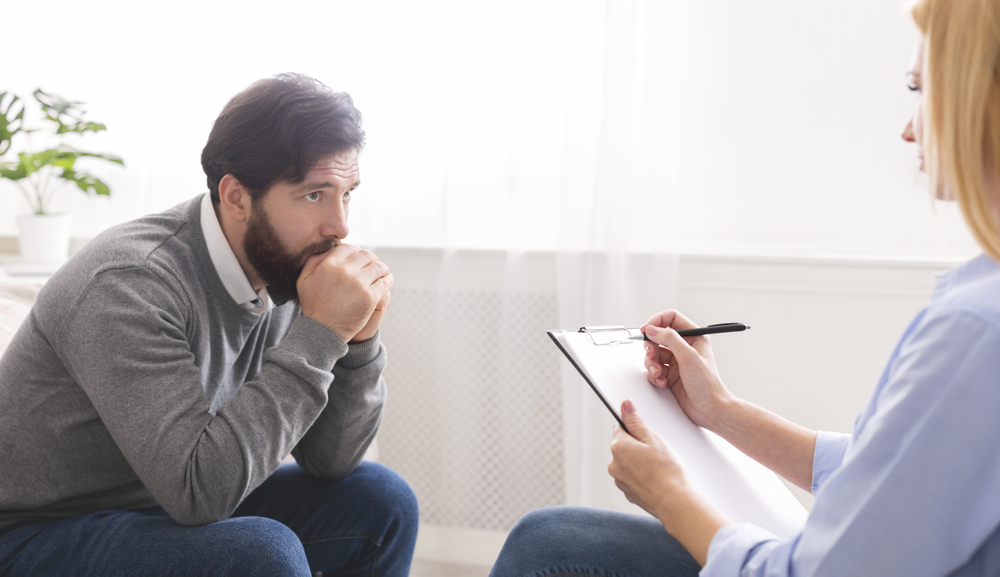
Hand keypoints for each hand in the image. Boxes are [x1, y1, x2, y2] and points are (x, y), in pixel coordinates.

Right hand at [296, 244, 393, 342]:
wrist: (323, 331)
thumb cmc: (313, 304)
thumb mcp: (304, 279)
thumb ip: (313, 260)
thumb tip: (328, 247)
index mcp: (329, 264)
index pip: (350, 247)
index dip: (355, 252)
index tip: (358, 259)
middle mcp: (345, 271)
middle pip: (367, 255)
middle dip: (370, 259)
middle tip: (371, 265)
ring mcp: (359, 284)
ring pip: (379, 267)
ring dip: (381, 269)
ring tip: (381, 273)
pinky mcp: (370, 297)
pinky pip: (385, 282)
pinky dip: (388, 280)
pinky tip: (386, 281)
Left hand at [609, 399, 690, 519]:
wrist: (675, 502)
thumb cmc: (667, 471)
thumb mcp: (653, 440)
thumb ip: (636, 422)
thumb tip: (625, 406)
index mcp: (618, 447)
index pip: (620, 428)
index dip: (635, 429)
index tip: (646, 435)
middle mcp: (613, 464)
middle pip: (624, 447)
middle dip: (637, 447)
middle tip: (656, 453)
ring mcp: (619, 481)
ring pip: (628, 463)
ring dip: (639, 462)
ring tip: (658, 467)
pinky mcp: (627, 492)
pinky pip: (633, 478)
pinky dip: (642, 477)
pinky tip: (656, 479)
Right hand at [641, 310, 734, 430]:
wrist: (709, 409)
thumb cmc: (707, 385)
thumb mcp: (689, 357)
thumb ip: (670, 339)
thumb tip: (653, 329)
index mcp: (694, 337)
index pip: (671, 318)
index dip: (656, 321)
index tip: (646, 329)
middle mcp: (684, 347)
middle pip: (658, 336)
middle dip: (651, 346)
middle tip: (652, 354)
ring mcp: (676, 361)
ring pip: (653, 353)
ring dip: (652, 363)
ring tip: (658, 373)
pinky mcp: (669, 374)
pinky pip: (653, 368)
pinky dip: (654, 375)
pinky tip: (663, 382)